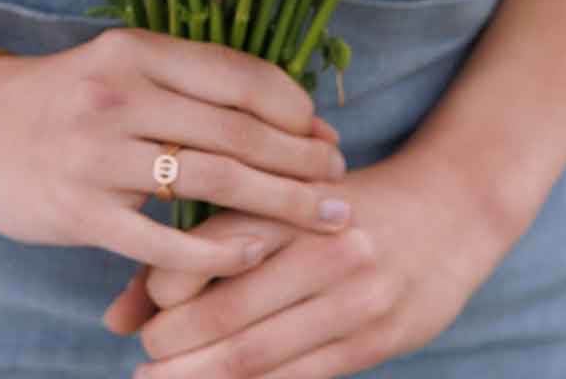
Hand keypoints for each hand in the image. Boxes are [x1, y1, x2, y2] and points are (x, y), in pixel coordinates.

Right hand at [0, 27, 352, 276]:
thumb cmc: (66, 97)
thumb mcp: (124, 66)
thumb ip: (191, 83)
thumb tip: (284, 110)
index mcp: (138, 50)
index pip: (239, 76)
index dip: (294, 108)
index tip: (326, 134)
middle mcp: (121, 95)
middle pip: (238, 130)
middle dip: (302, 160)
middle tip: (342, 182)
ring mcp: (98, 154)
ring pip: (212, 180)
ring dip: (279, 203)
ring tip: (323, 218)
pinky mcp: (81, 210)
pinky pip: (163, 237)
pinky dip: (217, 249)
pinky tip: (253, 254)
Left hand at [102, 142, 534, 377]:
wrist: (451, 206)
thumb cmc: (346, 204)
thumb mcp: (281, 204)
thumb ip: (204, 244)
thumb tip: (114, 316)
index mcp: (289, 201)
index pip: (205, 250)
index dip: (158, 290)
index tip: (134, 314)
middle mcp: (319, 247)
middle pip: (224, 313)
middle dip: (171, 349)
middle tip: (141, 363)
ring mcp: (352, 299)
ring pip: (256, 356)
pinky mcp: (375, 341)